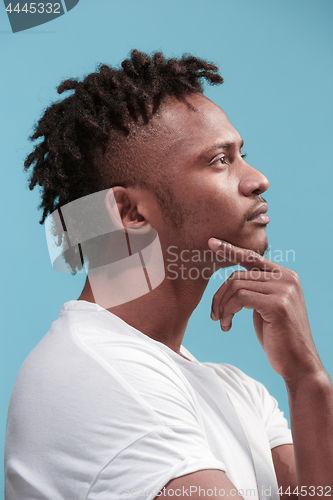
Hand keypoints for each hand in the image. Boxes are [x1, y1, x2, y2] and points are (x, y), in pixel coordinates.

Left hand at [208, 238, 322, 382]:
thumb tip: (234, 279)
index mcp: (285, 275)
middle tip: (214, 314)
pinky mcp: (277, 304)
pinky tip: (227, 325)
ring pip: (236, 285)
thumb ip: (256, 289)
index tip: (211, 242)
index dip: (230, 249)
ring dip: (222, 306)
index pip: (252, 257)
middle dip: (220, 295)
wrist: (298, 363)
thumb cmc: (278, 337)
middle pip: (238, 274)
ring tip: (221, 322)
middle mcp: (287, 277)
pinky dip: (227, 311)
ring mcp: (284, 289)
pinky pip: (240, 298)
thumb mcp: (266, 306)